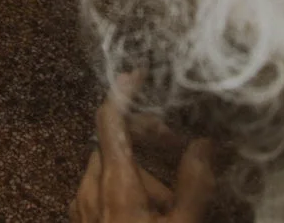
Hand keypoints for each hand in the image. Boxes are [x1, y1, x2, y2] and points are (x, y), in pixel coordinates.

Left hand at [69, 82, 211, 222]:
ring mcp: (81, 206)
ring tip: (167, 198)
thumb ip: (194, 185)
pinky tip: (145, 209)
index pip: (110, 119)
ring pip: (109, 169)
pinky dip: (122, 190)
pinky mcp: (79, 219)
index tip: (137, 74)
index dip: (123, 93)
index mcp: (115, 183)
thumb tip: (204, 145)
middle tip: (177, 150)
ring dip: (138, 173)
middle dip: (146, 143)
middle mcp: (90, 188)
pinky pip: (99, 191)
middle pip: (116, 145)